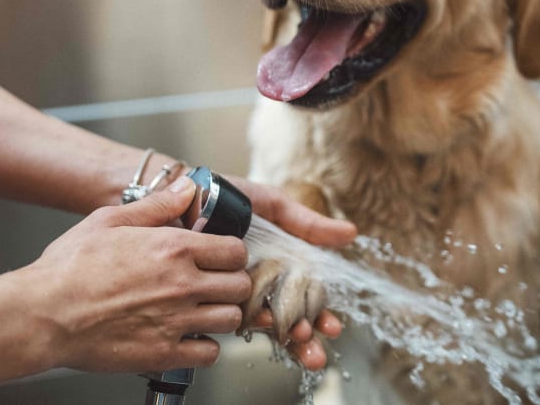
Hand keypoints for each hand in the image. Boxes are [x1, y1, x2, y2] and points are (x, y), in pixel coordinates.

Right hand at [20, 178, 251, 373]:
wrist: (42, 314)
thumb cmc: (69, 268)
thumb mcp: (109, 220)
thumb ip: (156, 205)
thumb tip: (187, 189)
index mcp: (174, 248)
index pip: (236, 251)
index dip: (232, 255)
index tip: (221, 259)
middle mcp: (182, 284)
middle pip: (240, 286)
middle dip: (231, 284)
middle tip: (215, 285)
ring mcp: (175, 321)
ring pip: (230, 319)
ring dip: (221, 314)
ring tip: (203, 310)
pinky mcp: (163, 353)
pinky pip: (210, 354)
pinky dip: (204, 347)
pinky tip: (188, 336)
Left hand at [226, 176, 356, 370]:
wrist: (188, 192)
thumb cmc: (228, 196)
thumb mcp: (273, 206)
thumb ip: (308, 224)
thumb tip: (351, 233)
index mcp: (276, 266)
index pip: (304, 299)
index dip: (320, 315)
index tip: (333, 326)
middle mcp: (258, 283)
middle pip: (288, 319)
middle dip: (305, 338)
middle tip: (316, 348)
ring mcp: (234, 291)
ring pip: (264, 323)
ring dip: (285, 339)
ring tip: (300, 341)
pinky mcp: (209, 294)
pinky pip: (233, 313)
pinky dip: (251, 324)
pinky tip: (267, 328)